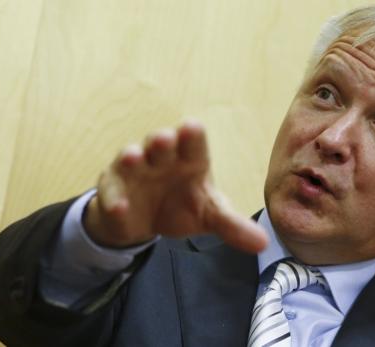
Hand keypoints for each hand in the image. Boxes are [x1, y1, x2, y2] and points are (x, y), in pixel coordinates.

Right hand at [83, 121, 267, 252]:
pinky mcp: (113, 188)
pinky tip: (120, 207)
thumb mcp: (210, 216)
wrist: (145, 221)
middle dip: (162, 140)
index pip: (193, 142)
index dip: (192, 135)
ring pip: (131, 157)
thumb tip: (263, 243)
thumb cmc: (183, 206)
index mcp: (190, 159)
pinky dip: (114, 198)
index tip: (192, 129)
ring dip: (132, 157)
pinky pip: (111, 191)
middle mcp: (162, 158)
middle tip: (166, 139)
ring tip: (134, 158)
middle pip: (161, 142)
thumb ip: (232, 226)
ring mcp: (134, 170)